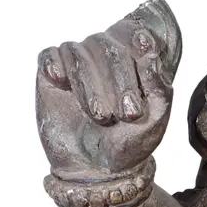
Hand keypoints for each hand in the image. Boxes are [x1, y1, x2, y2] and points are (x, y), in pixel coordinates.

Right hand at [37, 0, 180, 177]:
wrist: (97, 170)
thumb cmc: (128, 143)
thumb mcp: (154, 121)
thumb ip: (158, 88)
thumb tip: (152, 56)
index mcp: (131, 61)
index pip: (132, 36)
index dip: (136, 39)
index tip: (145, 44)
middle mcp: (103, 58)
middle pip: (106, 45)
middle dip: (118, 79)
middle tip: (128, 115)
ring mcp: (76, 65)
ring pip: (77, 52)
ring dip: (89, 84)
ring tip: (101, 117)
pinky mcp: (51, 77)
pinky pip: (48, 56)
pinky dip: (54, 64)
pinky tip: (60, 81)